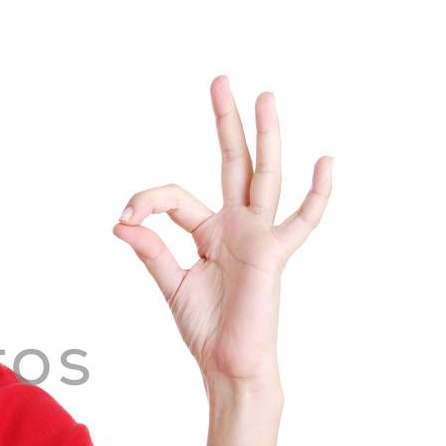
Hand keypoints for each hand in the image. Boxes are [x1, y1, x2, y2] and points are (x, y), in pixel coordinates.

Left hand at [112, 76, 331, 389]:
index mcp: (210, 231)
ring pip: (264, 175)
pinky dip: (317, 194)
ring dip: (264, 136)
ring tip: (264, 97)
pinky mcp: (273, 254)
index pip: (174, 197)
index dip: (145, 201)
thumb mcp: (170, 283)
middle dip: (225, 123)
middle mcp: (236, 225)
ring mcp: (258, 236)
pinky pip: (302, 221)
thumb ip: (150, 250)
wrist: (228, 364)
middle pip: (233, 162)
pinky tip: (326, 162)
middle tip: (220, 81)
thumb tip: (120, 224)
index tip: (123, 220)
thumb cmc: (206, 329)